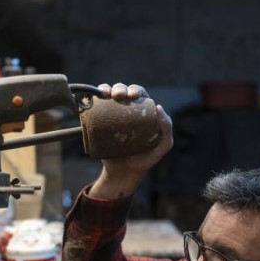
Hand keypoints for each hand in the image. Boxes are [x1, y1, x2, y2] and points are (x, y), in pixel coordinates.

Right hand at [89, 83, 172, 199]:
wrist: (125, 172)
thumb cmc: (146, 158)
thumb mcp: (163, 145)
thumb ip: (167, 128)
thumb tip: (159, 107)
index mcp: (142, 110)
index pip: (139, 94)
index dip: (135, 90)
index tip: (133, 96)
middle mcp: (127, 109)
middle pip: (123, 91)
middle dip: (120, 88)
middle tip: (118, 96)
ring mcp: (111, 115)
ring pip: (108, 95)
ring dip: (106, 89)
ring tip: (105, 95)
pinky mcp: (99, 122)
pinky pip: (95, 107)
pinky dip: (93, 98)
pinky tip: (93, 98)